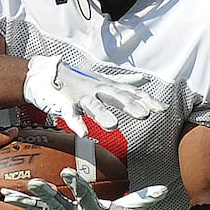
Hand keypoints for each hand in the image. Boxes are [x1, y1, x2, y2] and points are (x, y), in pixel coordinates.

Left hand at [1, 168, 168, 209]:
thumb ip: (145, 200)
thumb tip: (162, 189)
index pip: (87, 199)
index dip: (79, 186)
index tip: (69, 172)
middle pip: (59, 206)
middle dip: (45, 195)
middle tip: (31, 181)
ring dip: (25, 201)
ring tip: (6, 192)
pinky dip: (22, 205)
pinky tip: (5, 196)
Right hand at [22, 54, 165, 134]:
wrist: (46, 75)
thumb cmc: (78, 80)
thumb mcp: (104, 81)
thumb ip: (124, 82)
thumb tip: (143, 79)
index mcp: (108, 87)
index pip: (131, 93)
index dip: (146, 100)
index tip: (163, 109)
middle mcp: (97, 90)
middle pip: (116, 97)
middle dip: (130, 105)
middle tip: (144, 114)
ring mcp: (81, 97)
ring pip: (94, 106)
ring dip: (103, 115)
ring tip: (114, 126)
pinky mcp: (65, 105)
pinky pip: (71, 116)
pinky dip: (77, 124)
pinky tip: (84, 134)